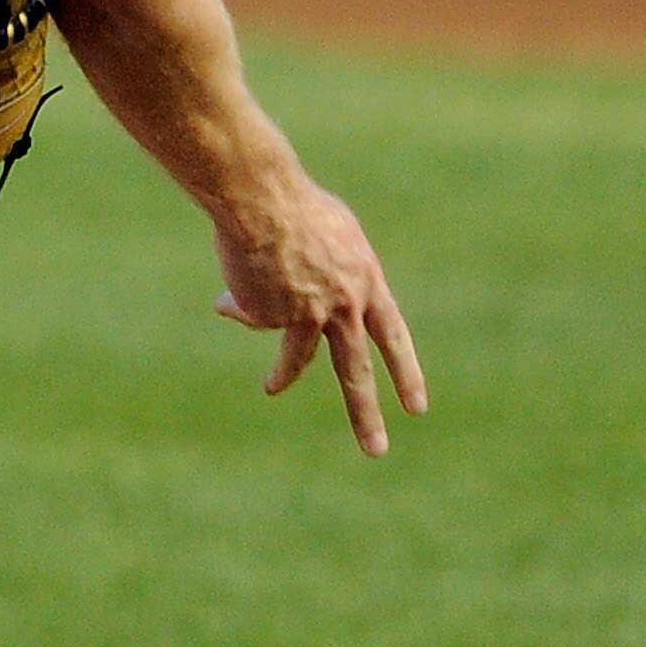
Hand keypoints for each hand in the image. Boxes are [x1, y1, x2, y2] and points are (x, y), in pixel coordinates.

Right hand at [212, 177, 425, 456]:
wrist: (262, 196)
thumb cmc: (296, 204)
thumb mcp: (331, 237)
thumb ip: (328, 275)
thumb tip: (294, 313)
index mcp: (366, 281)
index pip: (393, 335)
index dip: (405, 371)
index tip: (417, 407)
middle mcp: (343, 305)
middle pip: (356, 370)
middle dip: (365, 414)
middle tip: (376, 450)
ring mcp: (307, 314)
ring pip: (296, 360)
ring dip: (281, 377)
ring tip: (271, 388)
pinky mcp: (269, 315)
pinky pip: (252, 315)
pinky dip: (238, 302)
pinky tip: (228, 289)